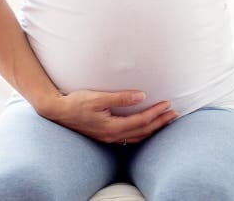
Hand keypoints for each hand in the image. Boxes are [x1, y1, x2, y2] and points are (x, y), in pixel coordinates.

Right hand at [39, 89, 179, 143]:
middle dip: (160, 122)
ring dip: (153, 128)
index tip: (168, 104)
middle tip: (175, 114)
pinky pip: (130, 137)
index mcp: (112, 127)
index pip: (141, 121)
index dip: (157, 113)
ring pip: (138, 136)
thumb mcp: (98, 97)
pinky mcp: (106, 135)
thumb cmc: (76, 102)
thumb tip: (141, 96)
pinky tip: (146, 128)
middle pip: (143, 131)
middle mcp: (112, 135)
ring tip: (166, 121)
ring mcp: (109, 138)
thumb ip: (121, 97)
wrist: (58, 111)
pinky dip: (142, 132)